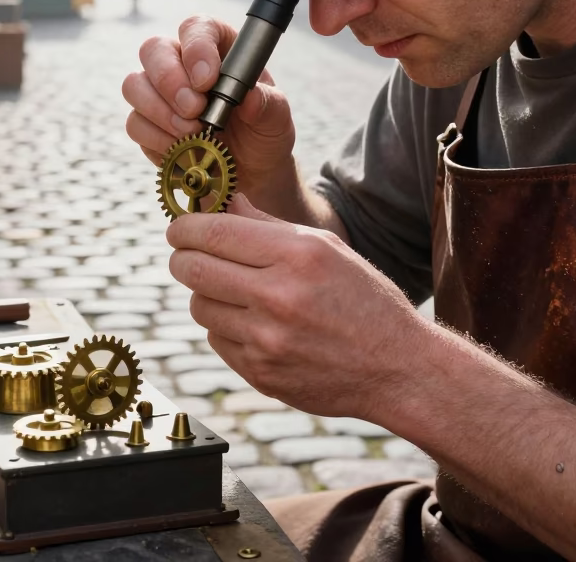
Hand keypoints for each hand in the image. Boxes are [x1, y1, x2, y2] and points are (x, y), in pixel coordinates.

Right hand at [122, 15, 297, 199]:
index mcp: (217, 46)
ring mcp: (158, 92)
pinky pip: (135, 123)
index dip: (196, 48)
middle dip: (170, 81)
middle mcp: (181, 62)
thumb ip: (267, 105)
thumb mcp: (277, 118)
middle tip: (195, 110)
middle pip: (153, 49)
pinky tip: (183, 148)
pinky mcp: (145, 123)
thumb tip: (248, 98)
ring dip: (162, 112)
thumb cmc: (263, 132)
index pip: (196, 28)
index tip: (208, 80)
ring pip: (134, 85)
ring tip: (194, 133)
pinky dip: (157, 139)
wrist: (249, 171)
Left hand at [167, 194, 424, 421]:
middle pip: (194, 268)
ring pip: (199, 306)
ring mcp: (266, 341)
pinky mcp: (260, 374)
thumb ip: (267, 223)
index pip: (215, 232)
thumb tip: (222, 202)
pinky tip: (251, 321)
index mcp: (296, 255)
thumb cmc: (361, 297)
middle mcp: (278, 297)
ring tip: (231, 288)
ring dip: (205, 292)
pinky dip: (224, 326)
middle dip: (181, 255)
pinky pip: (216, 339)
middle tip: (184, 252)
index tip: (178, 225)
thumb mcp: (325, 247)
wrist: (396, 367)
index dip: (185, 226)